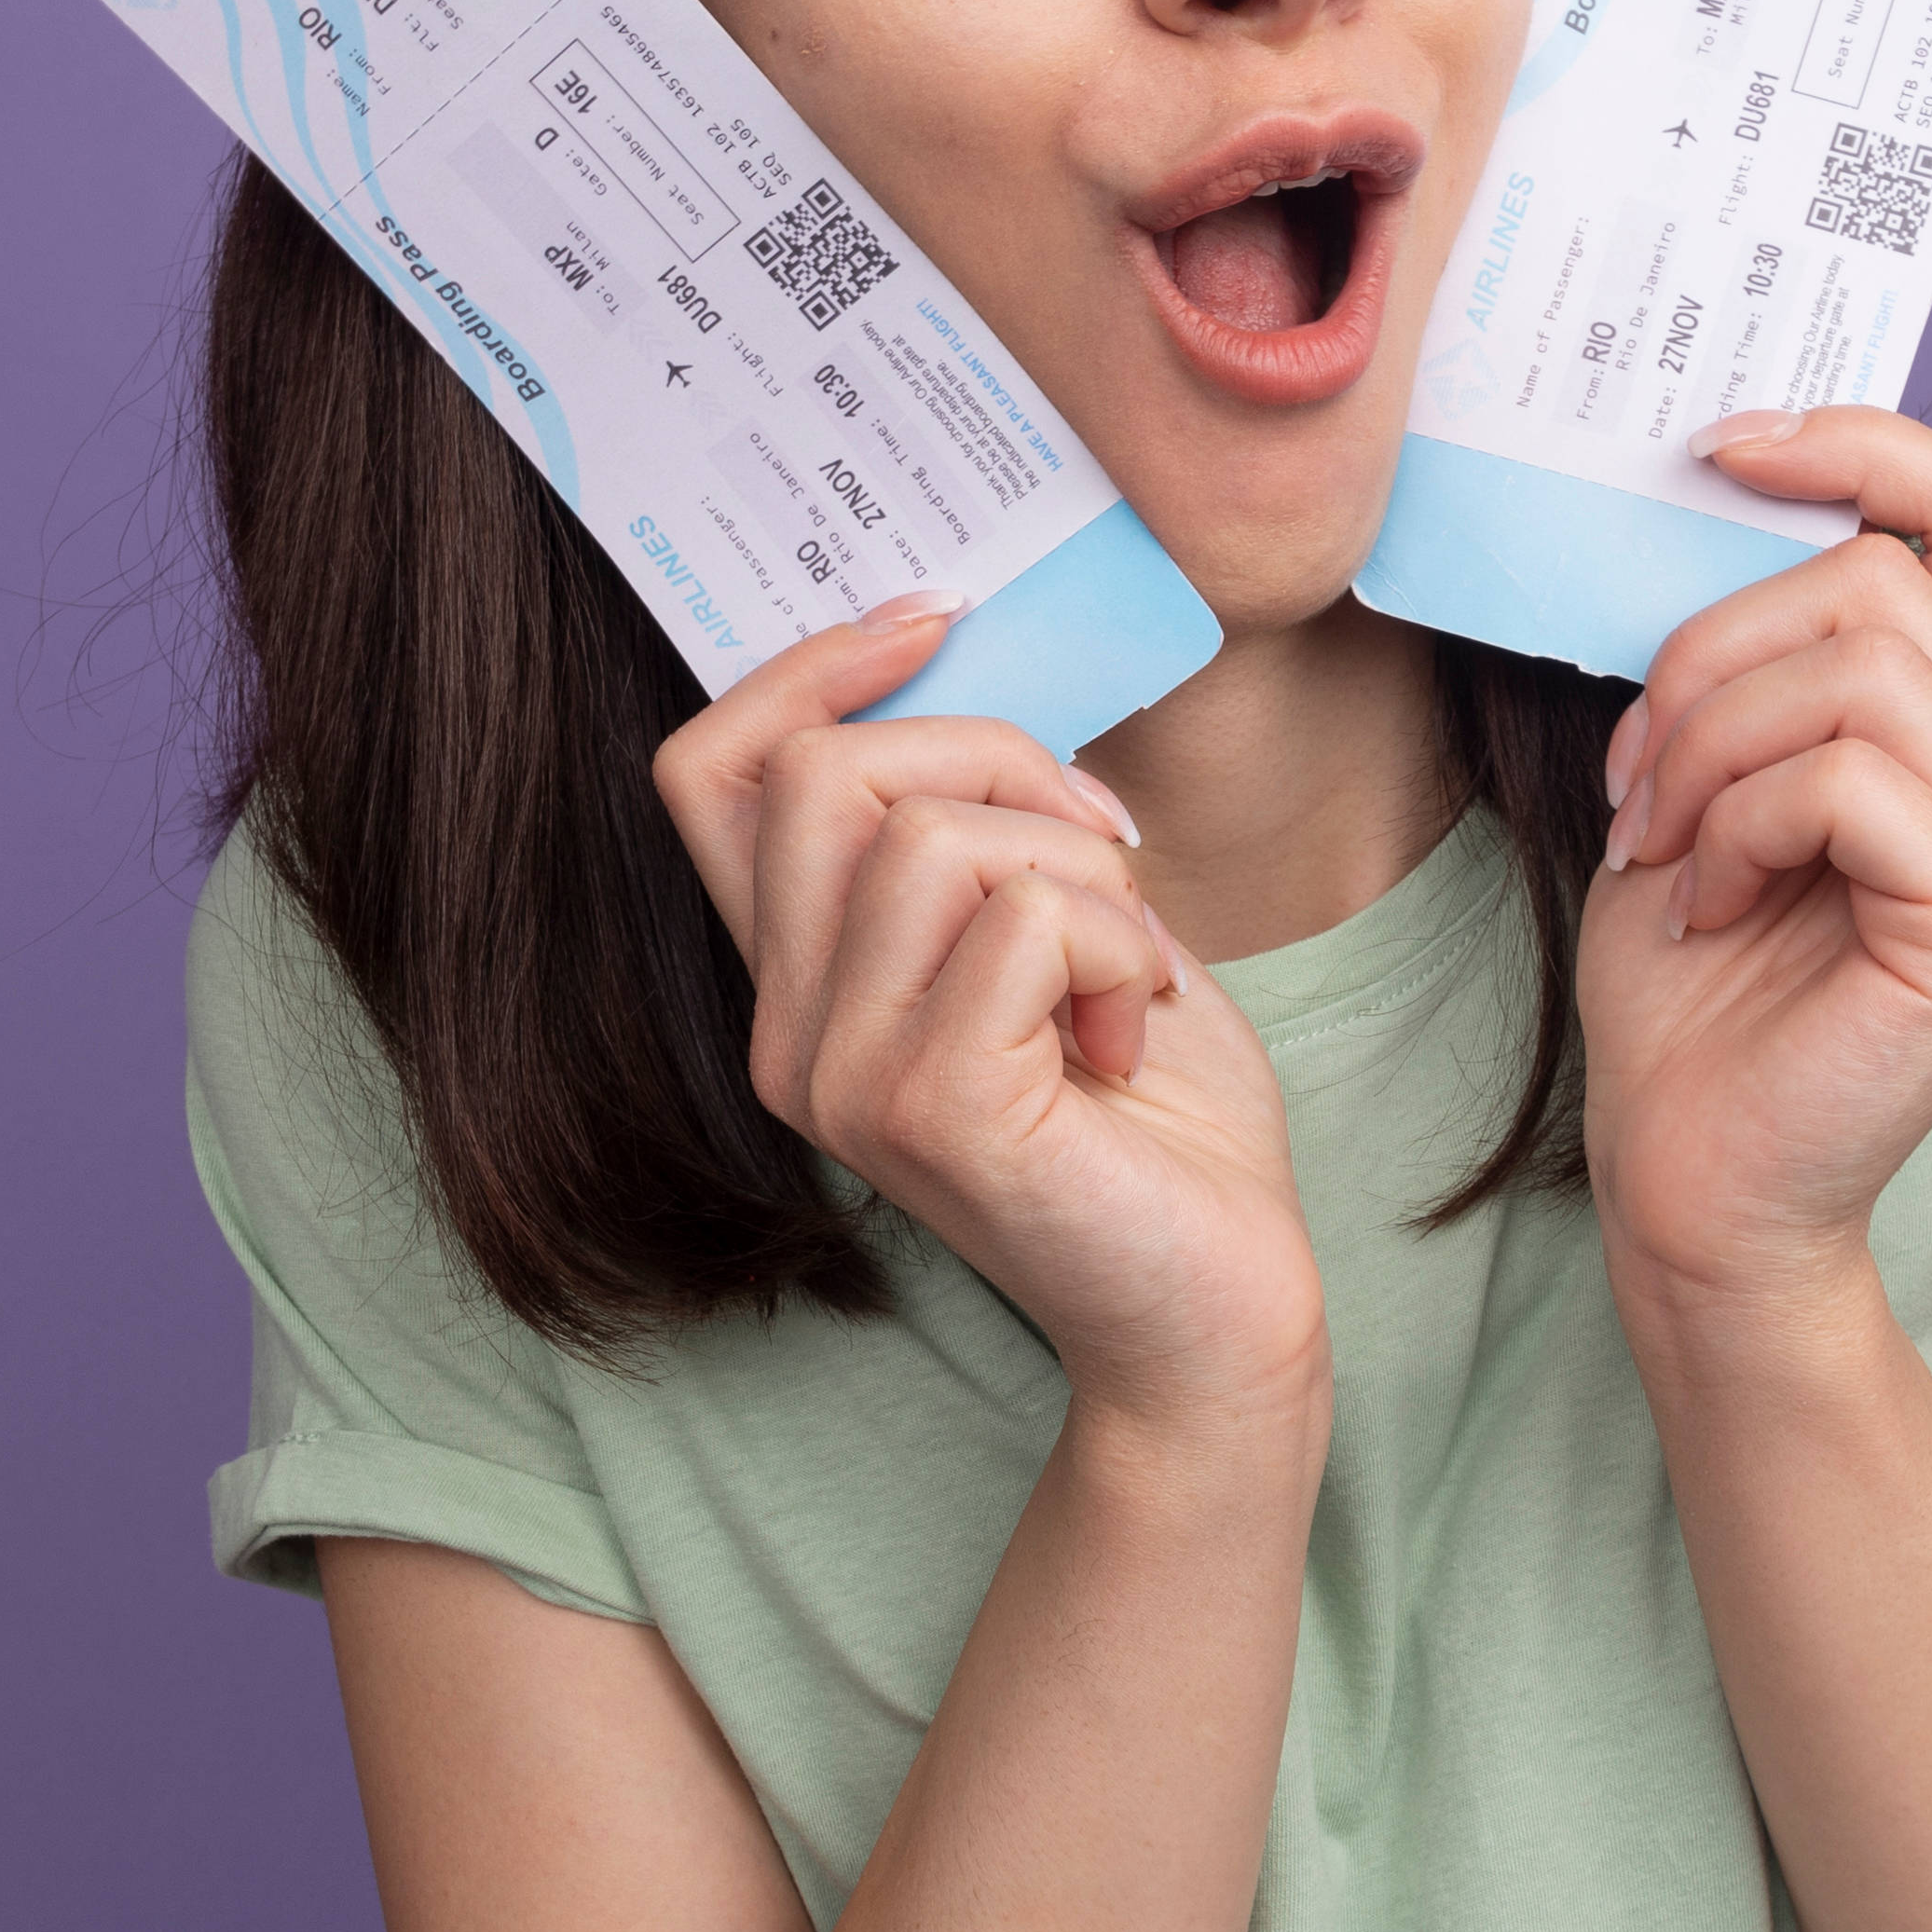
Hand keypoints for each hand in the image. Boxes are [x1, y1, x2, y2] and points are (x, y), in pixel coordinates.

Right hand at [652, 599, 1324, 1416]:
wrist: (1220, 1308)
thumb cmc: (1161, 1121)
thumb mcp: (1066, 929)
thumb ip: (988, 829)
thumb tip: (967, 668)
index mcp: (804, 986)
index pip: (711, 775)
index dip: (805, 670)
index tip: (932, 623)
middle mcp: (792, 1037)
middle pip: (823, 773)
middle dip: (997, 757)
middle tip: (1104, 847)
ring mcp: (847, 1082)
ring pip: (932, 835)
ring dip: (1082, 873)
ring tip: (1124, 977)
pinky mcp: (933, 1111)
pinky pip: (1027, 919)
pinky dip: (1122, 945)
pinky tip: (1132, 1034)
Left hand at [1579, 414, 1931, 1310]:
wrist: (1687, 1182)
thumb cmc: (1686, 994)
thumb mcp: (1704, 778)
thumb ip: (1758, 657)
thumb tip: (1725, 492)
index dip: (1869, 444)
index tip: (1725, 451)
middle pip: (1878, 582)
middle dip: (1710, 656)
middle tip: (1640, 783)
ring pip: (1858, 669)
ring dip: (1712, 745)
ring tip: (1669, 849)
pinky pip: (1849, 777)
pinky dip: (1740, 826)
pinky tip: (1710, 909)